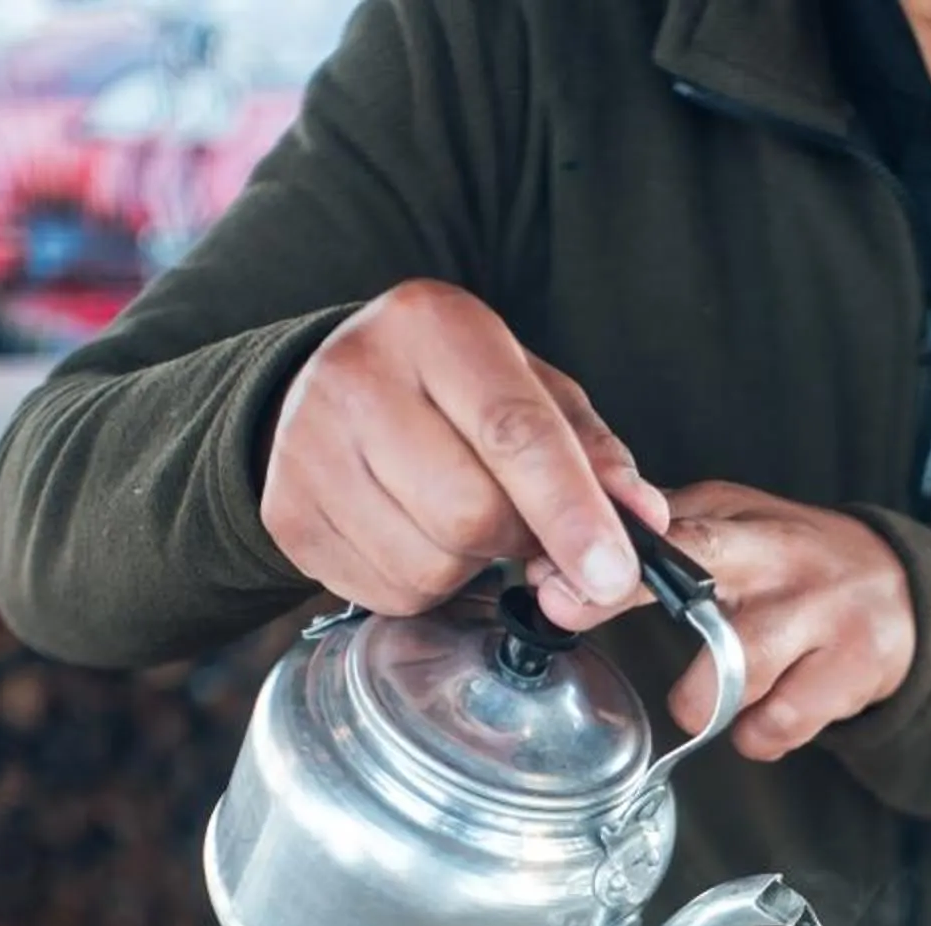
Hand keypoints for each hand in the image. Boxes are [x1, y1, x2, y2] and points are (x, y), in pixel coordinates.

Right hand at [259, 279, 667, 615]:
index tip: (615, 573)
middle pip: (472, 514)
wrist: (320, 390)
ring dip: (470, 568)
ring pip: (430, 566)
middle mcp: (358, 376)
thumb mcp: (530, 389)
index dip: (573, 513)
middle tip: (525, 526)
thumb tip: (643, 521)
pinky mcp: (287, 515)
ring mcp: (309, 448)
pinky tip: (413, 535)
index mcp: (434, 326)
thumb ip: (594, 453)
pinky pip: (388, 593)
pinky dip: (423, 586)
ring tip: (458, 519)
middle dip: (521, 542)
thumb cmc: (448, 390)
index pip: (514, 432)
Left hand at [527, 483, 915, 760]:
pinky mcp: (851, 672)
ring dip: (705, 701)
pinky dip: (756, 734)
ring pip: (724, 683)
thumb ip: (662, 535)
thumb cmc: (796, 563)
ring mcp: (819, 616)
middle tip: (566, 608)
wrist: (909, 593)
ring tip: (725, 682)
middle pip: (690, 582)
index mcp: (740, 522)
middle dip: (618, 594)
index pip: (665, 531)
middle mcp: (778, 560)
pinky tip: (771, 708)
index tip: (544, 577)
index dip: (600, 557)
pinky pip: (769, 730)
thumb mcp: (738, 524)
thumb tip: (563, 546)